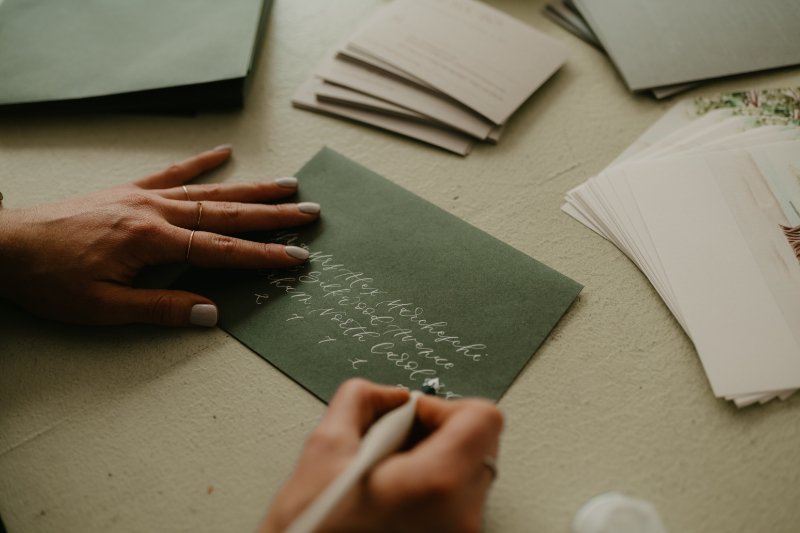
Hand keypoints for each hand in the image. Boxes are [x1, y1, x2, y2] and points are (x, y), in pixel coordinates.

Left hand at [0, 145, 319, 326]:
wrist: (4, 245)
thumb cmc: (49, 279)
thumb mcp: (103, 307)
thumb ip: (161, 308)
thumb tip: (211, 312)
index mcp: (152, 241)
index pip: (222, 250)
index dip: (263, 256)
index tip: (296, 258)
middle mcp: (154, 212)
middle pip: (227, 214)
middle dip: (272, 216)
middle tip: (309, 212)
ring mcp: (143, 197)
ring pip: (209, 191)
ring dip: (251, 191)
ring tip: (286, 185)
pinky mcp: (129, 191)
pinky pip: (172, 173)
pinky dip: (200, 163)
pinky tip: (223, 153)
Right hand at [261, 379, 502, 532]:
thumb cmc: (312, 529)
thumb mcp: (325, 449)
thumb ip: (363, 399)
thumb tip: (391, 394)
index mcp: (437, 484)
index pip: (483, 418)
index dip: (442, 406)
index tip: (409, 416)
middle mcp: (461, 517)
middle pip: (480, 443)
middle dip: (437, 431)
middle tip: (392, 445)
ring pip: (469, 471)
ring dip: (435, 459)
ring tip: (388, 475)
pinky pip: (459, 500)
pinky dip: (432, 487)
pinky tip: (394, 496)